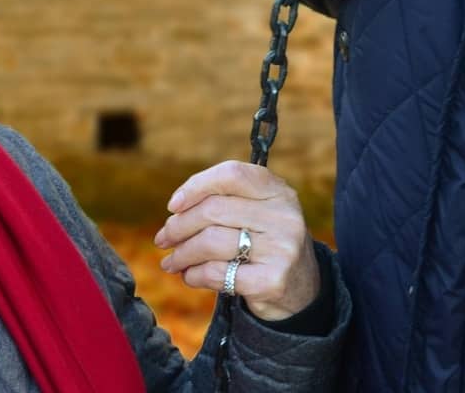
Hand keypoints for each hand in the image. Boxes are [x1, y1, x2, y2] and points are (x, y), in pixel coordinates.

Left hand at [154, 161, 319, 321]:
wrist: (301, 289)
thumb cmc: (265, 243)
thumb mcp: (259, 212)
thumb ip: (225, 201)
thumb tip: (175, 209)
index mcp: (279, 191)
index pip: (231, 174)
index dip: (196, 186)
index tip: (173, 205)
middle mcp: (284, 216)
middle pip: (213, 211)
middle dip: (179, 226)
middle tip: (163, 239)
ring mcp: (281, 249)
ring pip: (210, 242)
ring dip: (181, 254)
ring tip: (171, 261)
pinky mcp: (272, 281)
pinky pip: (217, 273)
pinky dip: (194, 275)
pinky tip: (189, 276)